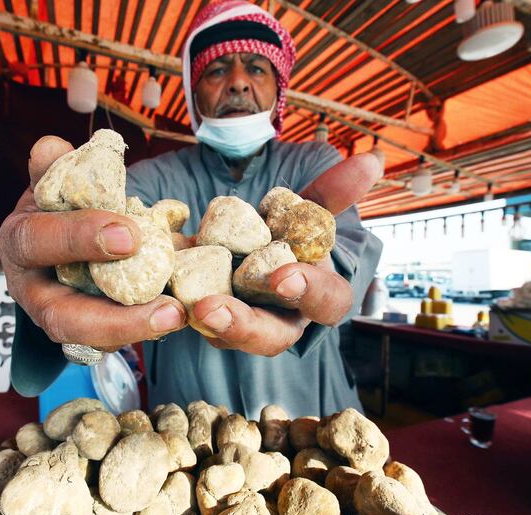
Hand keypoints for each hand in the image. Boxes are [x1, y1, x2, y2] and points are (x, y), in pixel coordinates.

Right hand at [0, 136, 186, 348]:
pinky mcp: (84, 333)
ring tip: (178, 316)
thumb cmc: (58, 208)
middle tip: (167, 308)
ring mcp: (58, 316)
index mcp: (19, 242)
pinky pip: (112, 339)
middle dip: (114, 318)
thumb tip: (52, 146)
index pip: (37, 242)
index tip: (129, 235)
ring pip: (90, 339)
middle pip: (62, 317)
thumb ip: (55, 168)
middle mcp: (32, 289)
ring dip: (136, 331)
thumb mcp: (53, 184)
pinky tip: (179, 315)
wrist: (62, 238)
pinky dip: (145, 328)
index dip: (78, 239)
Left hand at [192, 152, 382, 355]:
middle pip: (271, 338)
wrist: (241, 248)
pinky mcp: (206, 324)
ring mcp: (241, 328)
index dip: (309, 292)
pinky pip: (190, 323)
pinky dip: (172, 310)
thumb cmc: (281, 235)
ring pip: (226, 338)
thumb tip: (373, 158)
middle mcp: (281, 319)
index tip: (285, 276)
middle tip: (213, 308)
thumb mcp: (302, 213)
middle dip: (244, 326)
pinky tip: (157, 297)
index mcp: (315, 294)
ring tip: (180, 308)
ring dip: (205, 325)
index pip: (326, 303)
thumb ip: (331, 193)